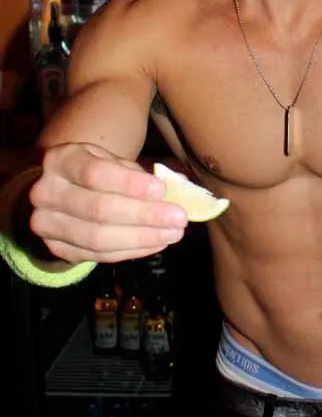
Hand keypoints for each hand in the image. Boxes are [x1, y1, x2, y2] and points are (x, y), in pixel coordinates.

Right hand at [29, 143, 187, 264]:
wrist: (59, 192)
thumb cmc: (94, 172)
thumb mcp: (111, 161)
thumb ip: (139, 173)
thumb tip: (178, 187)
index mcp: (61, 160)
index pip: (95, 173)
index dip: (130, 184)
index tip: (162, 190)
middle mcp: (46, 192)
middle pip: (99, 209)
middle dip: (144, 216)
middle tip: (178, 218)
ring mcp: (46, 224)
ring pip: (98, 238)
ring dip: (142, 238)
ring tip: (172, 234)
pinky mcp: (57, 249)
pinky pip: (98, 255)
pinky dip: (131, 251)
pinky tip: (155, 243)